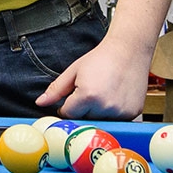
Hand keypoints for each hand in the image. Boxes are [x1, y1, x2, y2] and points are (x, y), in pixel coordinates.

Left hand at [37, 35, 151, 120]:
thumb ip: (56, 89)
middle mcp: (105, 107)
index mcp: (88, 95)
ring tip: (103, 92)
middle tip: (91, 91)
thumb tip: (40, 102)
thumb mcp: (74, 71)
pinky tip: (114, 96)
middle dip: (83, 109)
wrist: (129, 50)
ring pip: (101, 121)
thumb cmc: (101, 58)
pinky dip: (113, 113)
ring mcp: (121, 112)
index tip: (73, 97)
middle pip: (85, 119)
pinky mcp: (133, 113)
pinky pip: (117, 120)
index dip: (68, 106)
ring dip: (98, 112)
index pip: (69, 114)